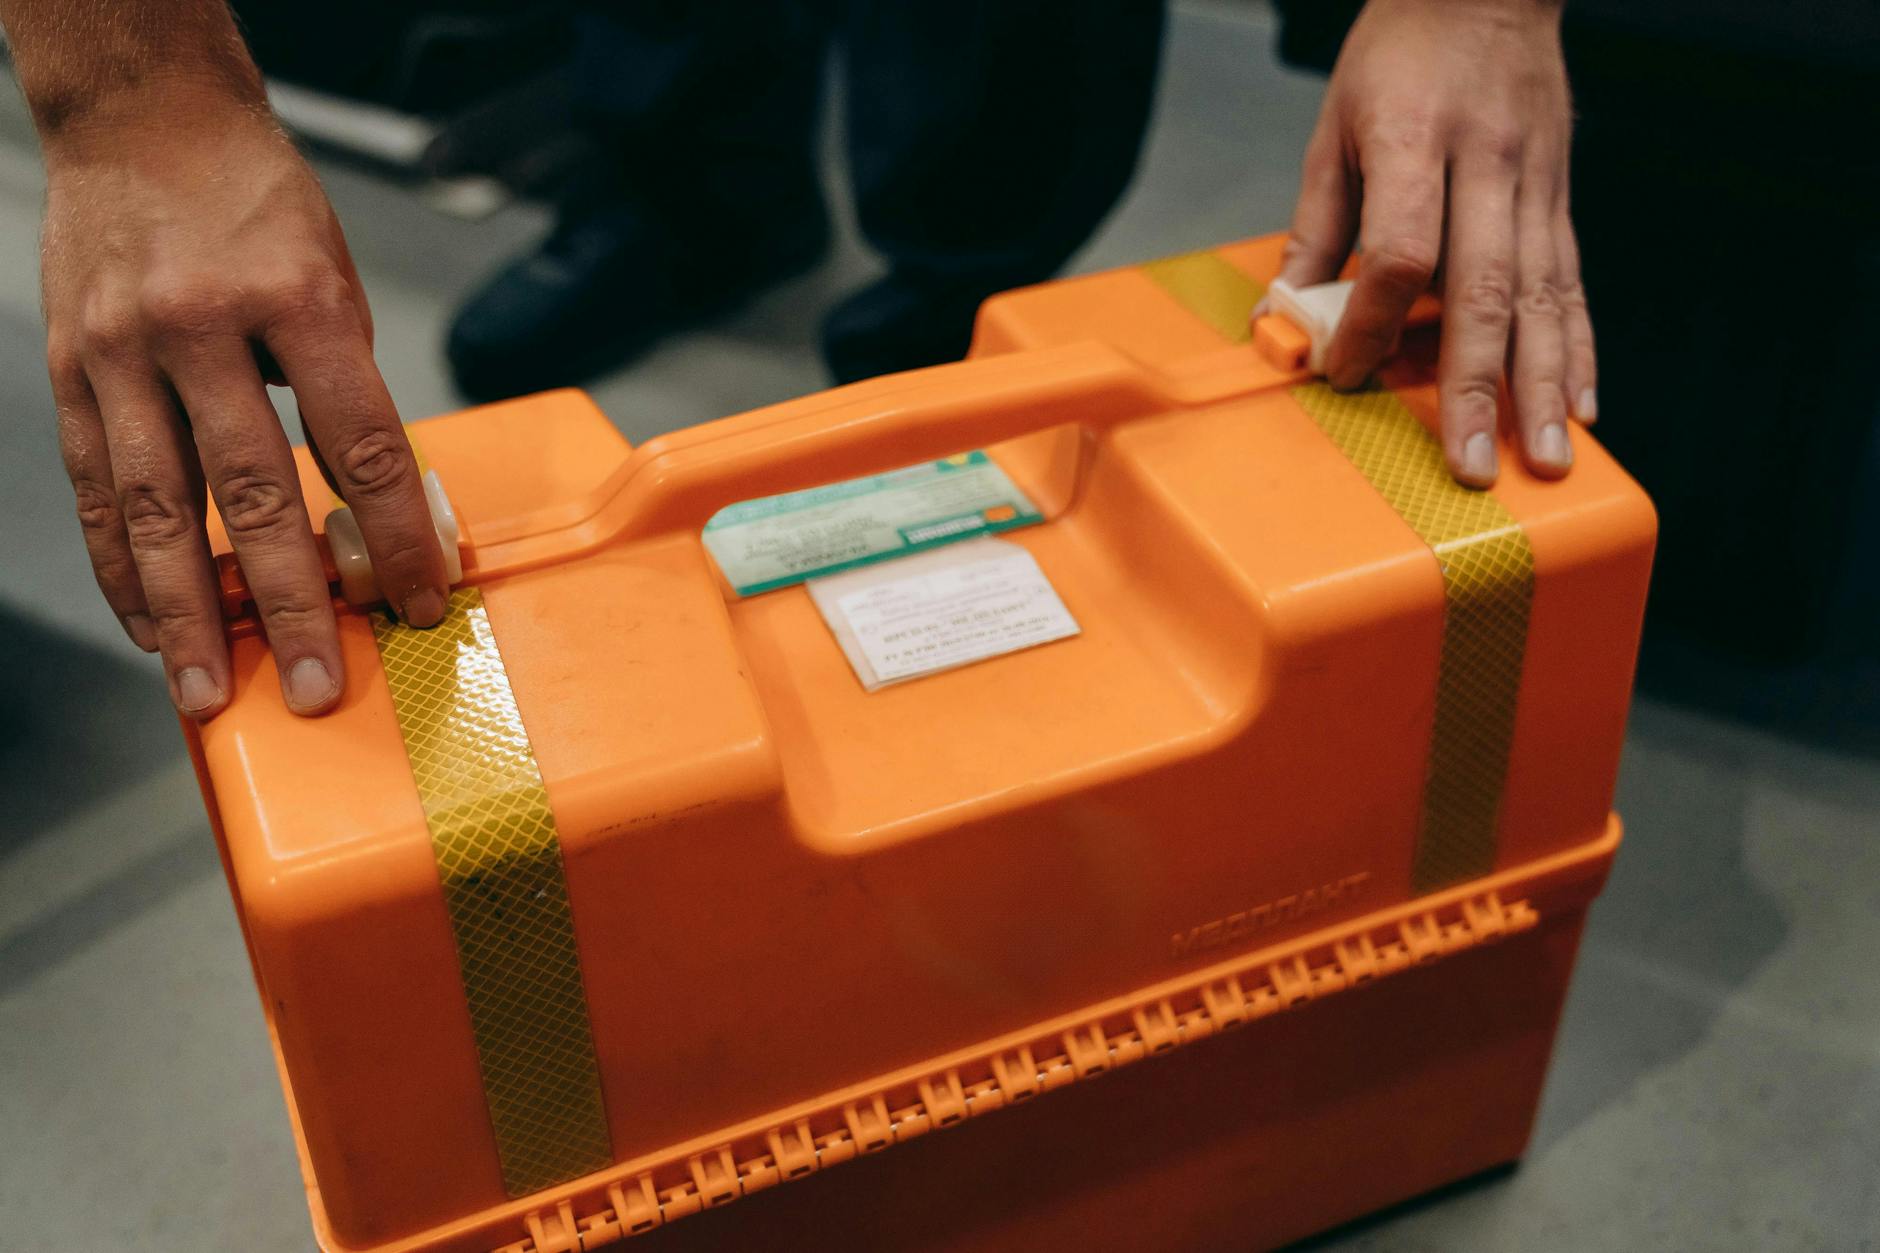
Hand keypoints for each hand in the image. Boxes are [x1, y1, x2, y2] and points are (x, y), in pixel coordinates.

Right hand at [41, 90, 446, 719]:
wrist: (145, 118)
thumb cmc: (256, 201)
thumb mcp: (334, 275)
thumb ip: (346, 386)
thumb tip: (375, 507)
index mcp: (297, 298)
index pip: (359, 444)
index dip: (392, 536)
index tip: (420, 601)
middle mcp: (203, 327)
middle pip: (257, 492)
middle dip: (289, 604)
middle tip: (317, 688)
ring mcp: (124, 350)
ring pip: (160, 507)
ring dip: (188, 614)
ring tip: (209, 691)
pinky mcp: (71, 368)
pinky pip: (96, 488)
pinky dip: (121, 565)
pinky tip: (148, 622)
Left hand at [1275, 0, 1593, 485]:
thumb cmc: (1401, 53)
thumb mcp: (1336, 125)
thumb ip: (1316, 224)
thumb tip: (1285, 316)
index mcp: (1417, 139)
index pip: (1402, 250)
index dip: (1373, 321)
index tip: (1347, 372)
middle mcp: (1487, 164)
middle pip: (1483, 291)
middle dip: (1476, 388)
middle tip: (1472, 465)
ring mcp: (1535, 182)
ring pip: (1542, 298)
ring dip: (1543, 387)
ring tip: (1544, 457)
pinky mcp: (1561, 196)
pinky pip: (1572, 283)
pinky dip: (1578, 348)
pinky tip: (1581, 404)